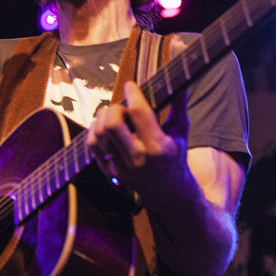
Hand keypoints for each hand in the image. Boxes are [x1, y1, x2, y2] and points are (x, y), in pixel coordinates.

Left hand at [87, 81, 190, 204]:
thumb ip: (179, 106)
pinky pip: (93, 146)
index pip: (138, 112)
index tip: (131, 85)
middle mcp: (138, 158)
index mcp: (158, 146)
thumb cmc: (176, 157)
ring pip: (99, 133)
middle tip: (123, 107)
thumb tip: (181, 82)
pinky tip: (104, 127)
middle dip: (115, 108)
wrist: (168, 193)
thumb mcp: (181, 132)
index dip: (132, 93)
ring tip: (113, 115)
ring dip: (103, 118)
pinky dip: (95, 131)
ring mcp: (121, 167)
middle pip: (112, 123)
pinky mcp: (110, 173)